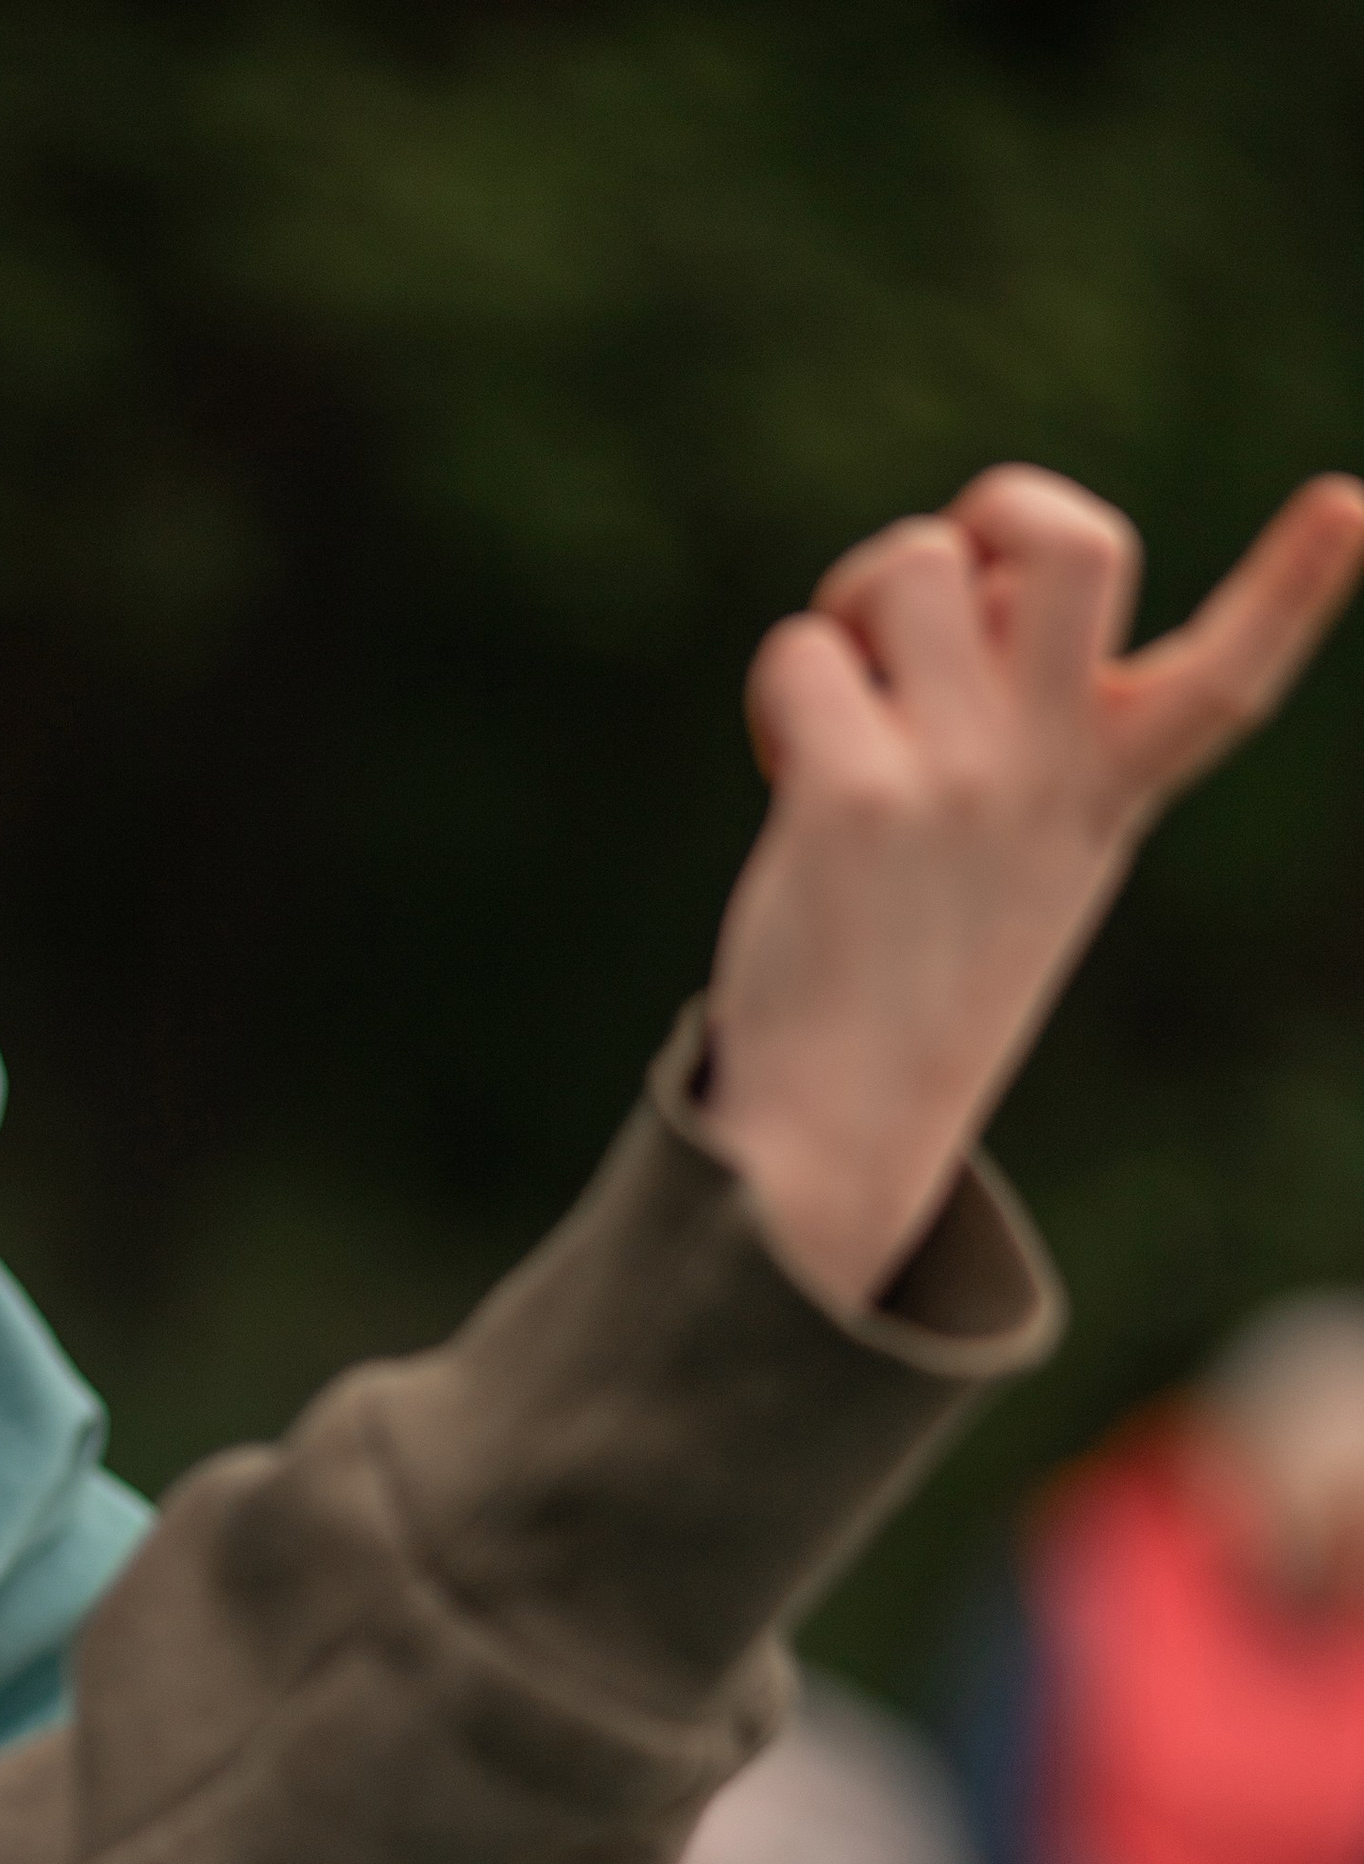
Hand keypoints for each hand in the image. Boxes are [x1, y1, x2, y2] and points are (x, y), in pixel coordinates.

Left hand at [704, 464, 1363, 1308]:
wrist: (837, 1136)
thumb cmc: (915, 980)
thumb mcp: (1019, 857)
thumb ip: (1016, 722)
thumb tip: (938, 574)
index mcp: (1108, 794)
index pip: (1228, 680)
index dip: (1294, 586)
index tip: (1349, 502)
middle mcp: (1046, 776)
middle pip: (1075, 539)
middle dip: (993, 514)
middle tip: (927, 608)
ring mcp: (956, 783)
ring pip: (912, 561)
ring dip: (855, 602)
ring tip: (842, 702)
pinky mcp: (852, 798)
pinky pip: (805, 651)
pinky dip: (781, 692)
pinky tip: (785, 770)